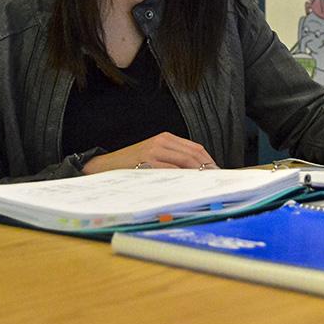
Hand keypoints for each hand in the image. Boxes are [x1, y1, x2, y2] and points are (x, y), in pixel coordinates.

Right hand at [82, 132, 216, 173]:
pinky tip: (189, 185)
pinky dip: (183, 178)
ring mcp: (154, 150)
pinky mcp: (147, 161)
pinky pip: (171, 170)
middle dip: (207, 168)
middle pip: (193, 154)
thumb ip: (173, 159)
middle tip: (216, 181)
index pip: (195, 148)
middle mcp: (161, 141)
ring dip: (198, 173)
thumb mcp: (154, 155)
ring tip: (206, 184)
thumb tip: (197, 171)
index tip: (217, 172)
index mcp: (166, 138)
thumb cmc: (132, 164)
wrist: (106, 166)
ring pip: (185, 161)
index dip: (208, 160)